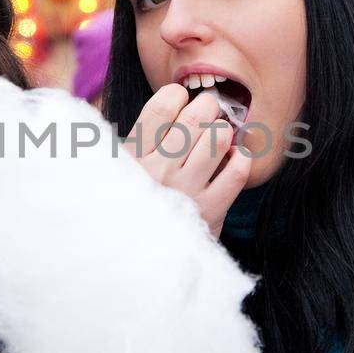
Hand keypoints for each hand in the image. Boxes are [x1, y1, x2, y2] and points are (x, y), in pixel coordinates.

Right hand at [125, 84, 250, 237]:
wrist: (137, 258)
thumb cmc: (129, 202)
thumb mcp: (112, 169)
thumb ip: (119, 138)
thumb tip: (125, 103)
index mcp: (132, 157)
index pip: (161, 107)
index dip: (176, 94)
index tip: (179, 99)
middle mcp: (159, 171)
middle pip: (195, 117)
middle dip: (206, 106)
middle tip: (205, 110)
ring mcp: (186, 191)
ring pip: (218, 138)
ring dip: (221, 130)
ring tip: (215, 136)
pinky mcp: (210, 211)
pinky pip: (238, 171)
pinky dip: (241, 157)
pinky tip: (231, 157)